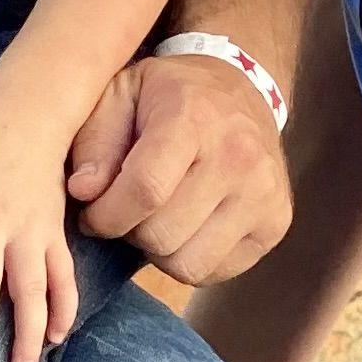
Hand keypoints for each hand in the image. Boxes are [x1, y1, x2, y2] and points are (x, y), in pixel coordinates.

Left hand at [65, 53, 293, 285]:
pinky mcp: (277, 223)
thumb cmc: (167, 97)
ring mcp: (265, 193)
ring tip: (156, 219)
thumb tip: (83, 192)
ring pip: (188, 265)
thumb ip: (95, 142)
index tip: (92, 213)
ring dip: (159, 251)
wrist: (240, 89)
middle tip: (128, 211)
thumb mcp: (119, 95)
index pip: (146, 190)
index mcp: (194, 118)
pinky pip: (215, 273)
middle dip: (129, 232)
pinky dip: (189, 260)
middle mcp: (239, 156)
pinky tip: (186, 227)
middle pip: (162, 235)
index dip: (106, 215)